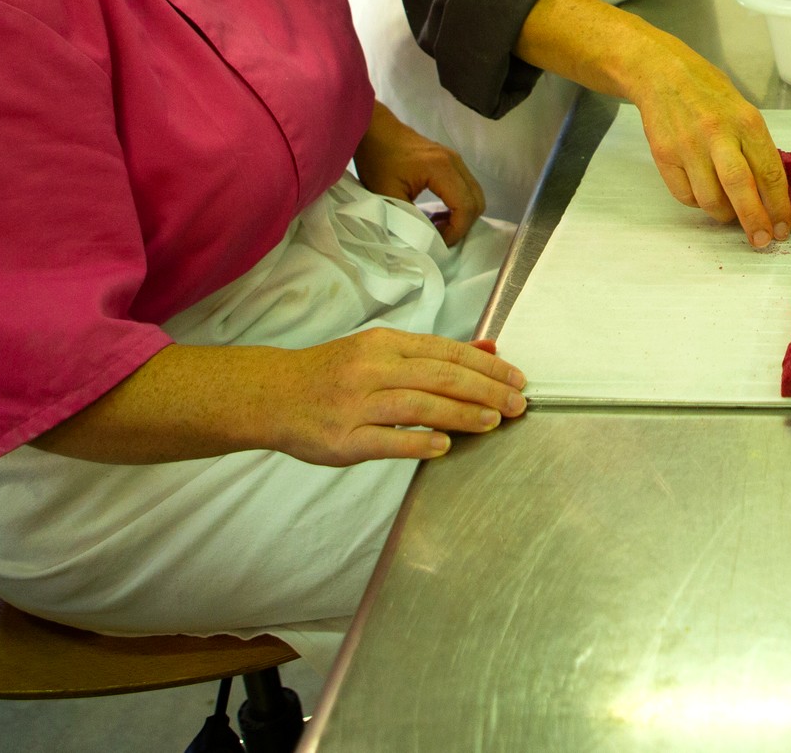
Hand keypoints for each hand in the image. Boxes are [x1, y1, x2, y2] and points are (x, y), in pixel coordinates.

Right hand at [267, 328, 525, 464]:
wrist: (273, 395)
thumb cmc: (334, 373)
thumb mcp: (382, 351)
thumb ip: (435, 353)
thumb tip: (489, 347)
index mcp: (386, 344)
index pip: (447, 352)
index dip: (487, 366)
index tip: (517, 378)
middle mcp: (373, 368)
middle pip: (440, 377)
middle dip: (485, 390)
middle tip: (517, 404)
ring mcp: (357, 404)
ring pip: (419, 405)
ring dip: (461, 414)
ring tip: (492, 422)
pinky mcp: (343, 439)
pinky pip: (387, 440)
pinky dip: (418, 443)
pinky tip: (444, 446)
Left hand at [354, 103, 482, 243]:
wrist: (373, 129)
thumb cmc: (377, 160)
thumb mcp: (387, 195)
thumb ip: (410, 220)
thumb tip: (427, 242)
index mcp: (442, 169)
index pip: (465, 207)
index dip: (457, 231)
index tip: (438, 243)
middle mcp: (455, 162)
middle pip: (477, 201)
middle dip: (463, 225)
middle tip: (440, 238)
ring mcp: (455, 159)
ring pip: (474, 194)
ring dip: (462, 215)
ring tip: (438, 226)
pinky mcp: (450, 160)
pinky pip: (466, 187)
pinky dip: (459, 204)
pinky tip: (438, 213)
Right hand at [625, 31, 790, 248]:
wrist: (661, 74)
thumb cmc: (709, 93)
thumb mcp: (743, 110)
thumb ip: (756, 147)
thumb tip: (772, 192)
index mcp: (747, 122)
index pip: (769, 173)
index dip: (779, 206)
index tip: (783, 228)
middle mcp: (718, 134)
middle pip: (740, 189)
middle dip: (755, 221)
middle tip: (762, 241)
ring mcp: (688, 146)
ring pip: (710, 200)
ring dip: (725, 216)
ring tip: (731, 214)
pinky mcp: (664, 156)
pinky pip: (685, 196)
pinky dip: (699, 204)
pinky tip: (705, 194)